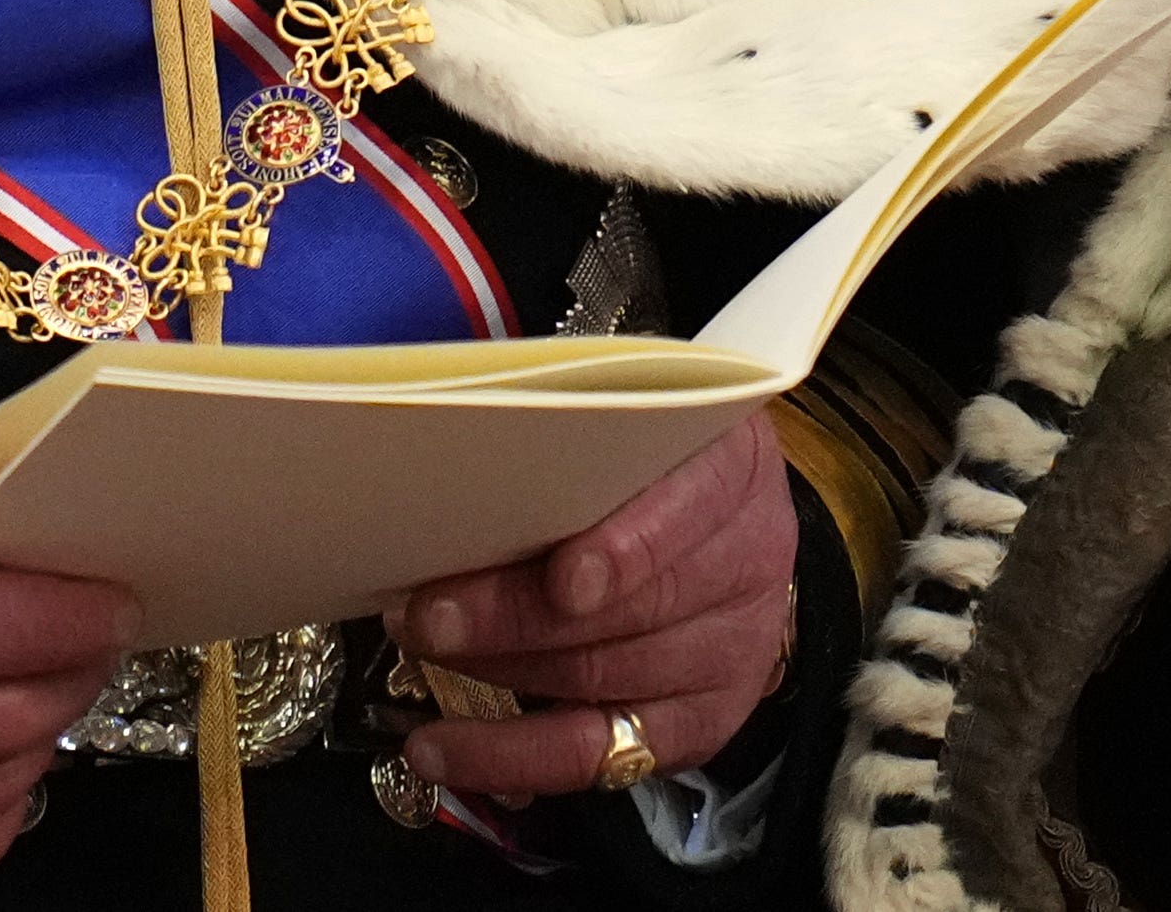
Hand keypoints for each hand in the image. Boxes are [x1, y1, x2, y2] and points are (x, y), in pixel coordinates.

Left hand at [392, 409, 798, 804]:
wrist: (722, 523)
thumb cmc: (646, 456)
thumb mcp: (627, 416)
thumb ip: (567, 435)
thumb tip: (453, 457)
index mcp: (734, 465)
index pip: (692, 507)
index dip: (629, 550)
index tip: (565, 578)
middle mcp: (749, 560)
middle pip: (638, 609)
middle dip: (519, 618)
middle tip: (427, 614)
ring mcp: (731, 650)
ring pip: (611, 680)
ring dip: (502, 672)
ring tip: (421, 651)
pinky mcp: (700, 721)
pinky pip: (604, 754)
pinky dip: (515, 754)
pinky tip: (445, 747)